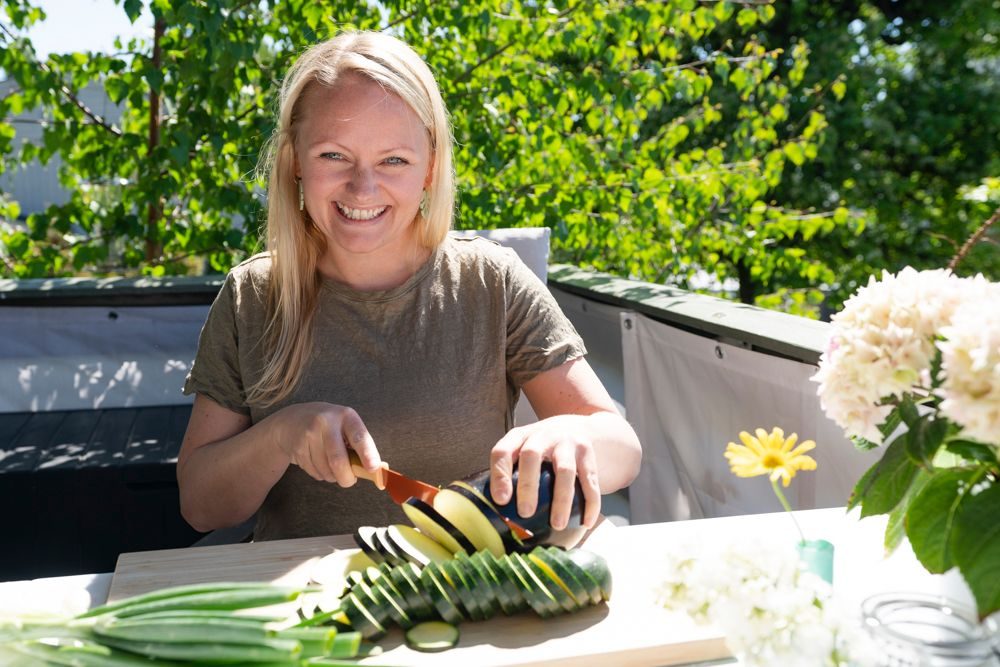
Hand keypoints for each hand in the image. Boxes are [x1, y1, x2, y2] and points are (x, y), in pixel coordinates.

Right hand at [275, 402, 380, 484]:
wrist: (292, 420)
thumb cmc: (328, 426)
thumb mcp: (345, 426)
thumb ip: (359, 445)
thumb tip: (377, 470)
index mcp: (346, 416)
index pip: (359, 437)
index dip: (367, 454)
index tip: (373, 468)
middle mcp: (327, 422)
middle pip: (338, 460)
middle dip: (346, 477)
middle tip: (349, 481)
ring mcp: (309, 434)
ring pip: (325, 470)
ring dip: (332, 476)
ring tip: (331, 467)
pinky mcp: (297, 447)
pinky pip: (313, 472)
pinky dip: (320, 474)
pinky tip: (318, 463)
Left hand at [489, 415, 601, 529]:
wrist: (576, 426)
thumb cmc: (541, 448)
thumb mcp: (522, 449)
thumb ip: (511, 472)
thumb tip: (497, 514)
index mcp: (519, 436)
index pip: (502, 451)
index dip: (500, 475)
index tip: (501, 501)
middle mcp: (542, 435)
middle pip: (532, 455)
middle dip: (528, 486)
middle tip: (526, 513)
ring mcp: (567, 442)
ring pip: (564, 470)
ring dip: (561, 499)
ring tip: (557, 524)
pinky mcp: (587, 452)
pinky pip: (590, 480)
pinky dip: (590, 503)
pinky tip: (586, 522)